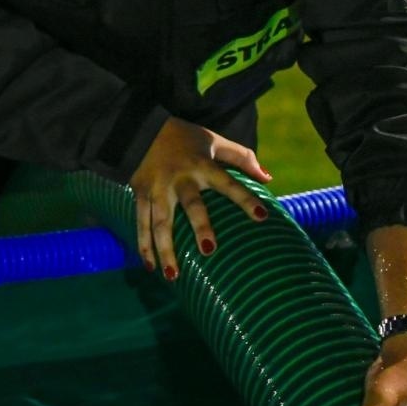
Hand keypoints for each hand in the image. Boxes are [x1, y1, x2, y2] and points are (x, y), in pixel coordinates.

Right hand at [128, 117, 272, 278]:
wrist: (138, 129)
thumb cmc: (184, 137)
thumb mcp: (214, 141)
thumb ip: (242, 158)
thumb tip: (268, 178)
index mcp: (202, 165)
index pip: (228, 183)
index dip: (244, 199)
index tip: (262, 216)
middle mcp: (180, 179)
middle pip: (191, 205)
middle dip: (199, 226)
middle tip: (209, 250)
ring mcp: (158, 189)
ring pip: (160, 222)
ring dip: (165, 249)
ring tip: (174, 276)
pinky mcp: (141, 195)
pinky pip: (141, 223)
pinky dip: (144, 245)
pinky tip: (151, 267)